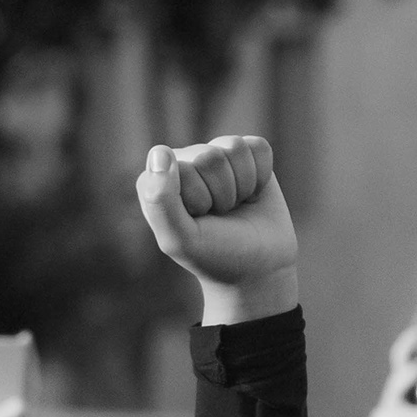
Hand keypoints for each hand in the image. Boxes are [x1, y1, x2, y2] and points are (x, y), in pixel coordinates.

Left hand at [137, 135, 297, 322]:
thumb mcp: (181, 239)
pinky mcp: (245, 153)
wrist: (258, 268)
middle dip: (223, 194)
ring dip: (242, 186)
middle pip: (211, 157)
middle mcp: (182, 163)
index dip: (200, 200)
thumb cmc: (215, 255)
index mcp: (155, 182)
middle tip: (220, 216)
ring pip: (235, 149)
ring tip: (234, 206)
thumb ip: (160, 201)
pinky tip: (250, 194)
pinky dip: (261, 176)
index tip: (200, 221)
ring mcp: (213, 156)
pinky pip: (258, 148)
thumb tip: (160, 151)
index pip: (184, 170)